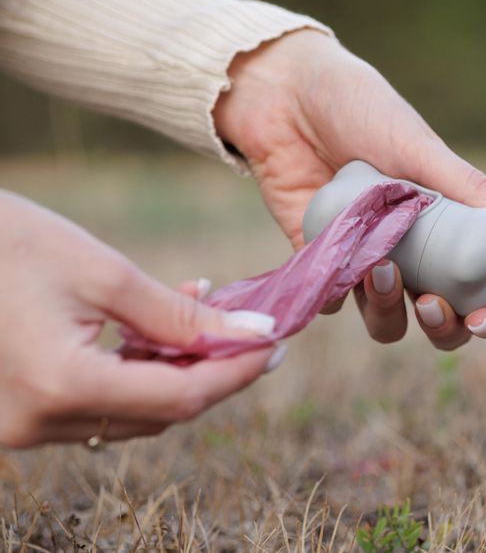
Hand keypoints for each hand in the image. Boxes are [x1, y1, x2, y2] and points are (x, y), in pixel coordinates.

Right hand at [0, 192, 284, 448]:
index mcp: (62, 386)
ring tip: (203, 310)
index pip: (178, 398)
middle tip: (249, 327)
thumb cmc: (7, 242)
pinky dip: (135, 370)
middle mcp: (38, 422)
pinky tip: (157, 326)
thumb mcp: (103, 272)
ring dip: (175, 369)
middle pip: (158, 413)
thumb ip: (181, 314)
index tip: (276, 344)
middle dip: (211, 371)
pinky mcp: (17, 413)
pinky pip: (96, 403)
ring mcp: (22, 425)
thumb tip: (255, 333)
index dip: (235, 373)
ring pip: (130, 413)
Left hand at [213, 30, 485, 348]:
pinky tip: (335, 258)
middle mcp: (413, 251)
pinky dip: (336, 293)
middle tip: (430, 303)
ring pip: (386, 320)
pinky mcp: (318, 260)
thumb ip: (472, 188)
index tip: (484, 321)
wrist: (283, 92)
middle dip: (442, 327)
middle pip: (439, 319)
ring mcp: (366, 260)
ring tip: (378, 270)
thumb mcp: (419, 147)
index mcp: (449, 225)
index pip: (484, 287)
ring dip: (388, 311)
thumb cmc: (359, 107)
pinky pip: (332, 301)